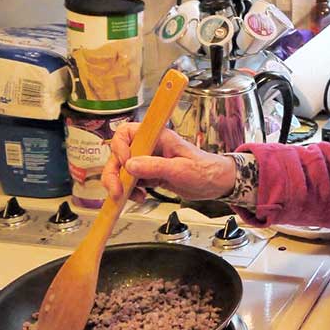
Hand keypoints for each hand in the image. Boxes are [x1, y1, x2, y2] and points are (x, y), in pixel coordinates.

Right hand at [102, 123, 236, 201]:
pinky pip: (131, 181)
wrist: (215, 184)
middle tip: (118, 190)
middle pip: (119, 154)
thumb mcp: (180, 169)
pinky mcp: (150, 174)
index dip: (120, 147)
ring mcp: (148, 161)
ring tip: (130, 196)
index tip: (125, 164)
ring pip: (122, 170)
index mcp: (157, 137)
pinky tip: (140, 197)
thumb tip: (130, 165)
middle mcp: (150, 147)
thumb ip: (154, 166)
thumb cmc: (205, 170)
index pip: (126, 132)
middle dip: (114, 173)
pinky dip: (130, 191)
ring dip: (121, 185)